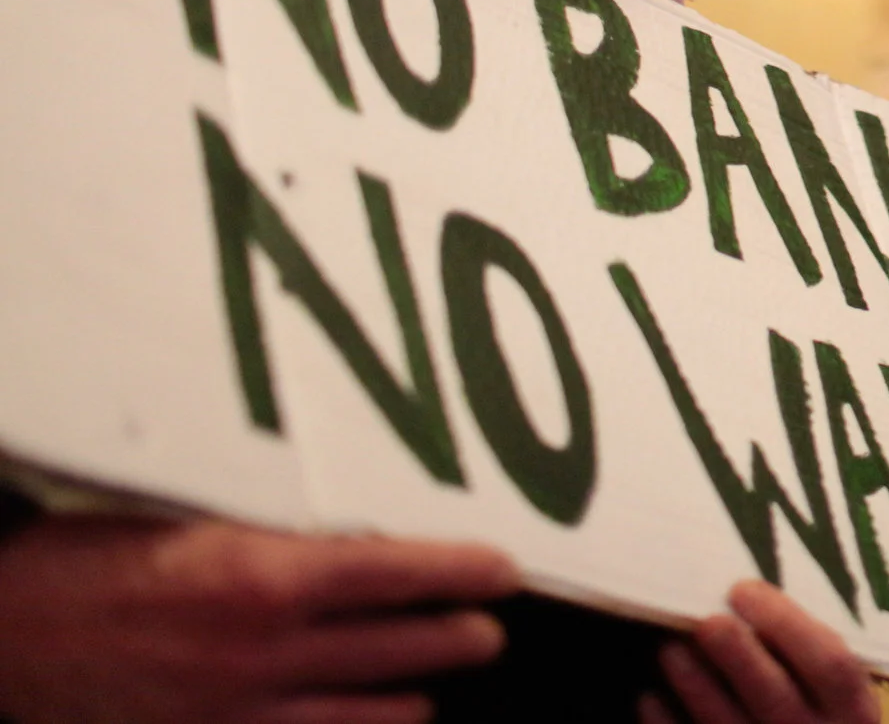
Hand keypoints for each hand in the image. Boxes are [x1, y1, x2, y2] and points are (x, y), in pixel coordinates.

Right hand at [0, 513, 517, 723]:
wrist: (0, 632)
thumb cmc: (83, 558)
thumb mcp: (187, 520)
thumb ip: (270, 530)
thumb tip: (348, 522)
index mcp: (265, 576)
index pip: (396, 571)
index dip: (459, 571)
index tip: (504, 568)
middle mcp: (264, 649)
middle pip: (396, 646)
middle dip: (455, 637)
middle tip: (490, 628)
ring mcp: (237, 708)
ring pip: (361, 710)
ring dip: (408, 692)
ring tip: (437, 682)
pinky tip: (370, 723)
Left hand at [645, 580, 877, 723]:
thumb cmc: (817, 713)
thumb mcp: (835, 688)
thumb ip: (805, 652)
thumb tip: (744, 600)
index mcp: (852, 708)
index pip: (830, 662)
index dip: (785, 623)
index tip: (742, 590)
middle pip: (776, 697)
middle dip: (737, 656)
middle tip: (705, 621)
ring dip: (697, 687)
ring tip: (670, 648)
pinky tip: (650, 698)